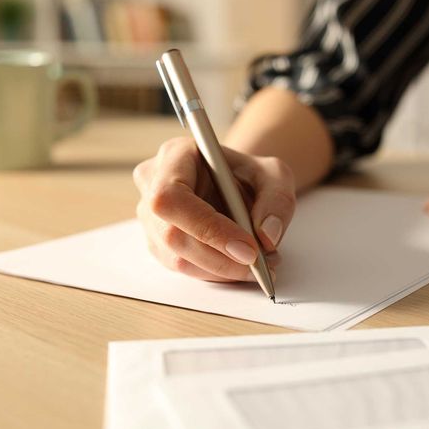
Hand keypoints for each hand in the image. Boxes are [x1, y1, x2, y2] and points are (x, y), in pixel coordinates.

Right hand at [134, 137, 295, 281]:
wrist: (236, 185)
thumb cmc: (250, 175)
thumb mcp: (275, 176)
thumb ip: (277, 200)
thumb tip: (267, 236)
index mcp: (175, 155)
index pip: (173, 197)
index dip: (207, 228)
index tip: (248, 249)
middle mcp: (152, 184)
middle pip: (172, 235)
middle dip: (221, 258)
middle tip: (259, 265)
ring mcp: (150, 217)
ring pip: (177, 258)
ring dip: (222, 270)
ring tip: (258, 264)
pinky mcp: (158, 243)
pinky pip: (183, 268)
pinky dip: (216, 273)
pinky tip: (240, 265)